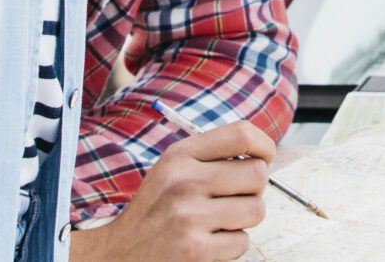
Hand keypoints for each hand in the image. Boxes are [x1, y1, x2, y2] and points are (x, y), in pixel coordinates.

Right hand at [71, 122, 275, 261]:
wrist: (119, 253)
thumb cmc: (155, 211)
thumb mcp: (171, 170)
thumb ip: (210, 157)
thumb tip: (263, 155)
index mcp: (179, 156)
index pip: (241, 134)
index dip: (264, 145)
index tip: (266, 158)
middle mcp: (184, 181)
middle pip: (257, 174)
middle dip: (254, 189)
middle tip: (236, 198)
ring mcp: (190, 216)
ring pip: (256, 210)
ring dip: (244, 219)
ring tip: (220, 221)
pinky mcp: (196, 249)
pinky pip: (242, 241)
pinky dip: (231, 244)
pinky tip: (210, 240)